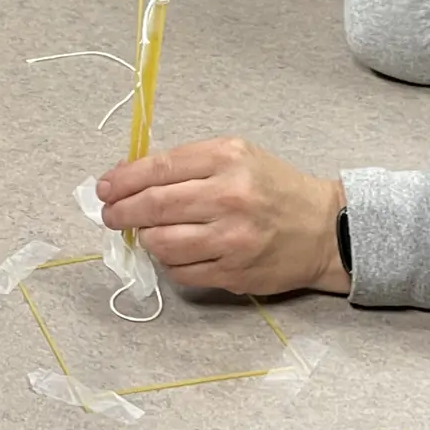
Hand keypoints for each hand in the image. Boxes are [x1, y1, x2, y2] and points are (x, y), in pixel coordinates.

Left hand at [96, 138, 349, 296]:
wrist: (324, 228)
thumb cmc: (274, 186)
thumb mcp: (236, 156)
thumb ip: (187, 164)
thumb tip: (129, 177)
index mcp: (227, 158)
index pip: (159, 168)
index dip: (123, 179)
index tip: (105, 187)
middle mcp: (229, 196)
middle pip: (154, 207)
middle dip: (121, 212)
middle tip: (110, 215)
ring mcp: (232, 239)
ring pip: (162, 243)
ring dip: (143, 239)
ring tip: (144, 232)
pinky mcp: (234, 272)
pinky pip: (181, 271)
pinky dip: (168, 262)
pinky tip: (172, 251)